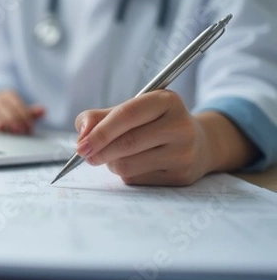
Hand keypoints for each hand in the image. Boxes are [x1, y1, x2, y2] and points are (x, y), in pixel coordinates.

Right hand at [0, 90, 45, 134]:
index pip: (19, 107)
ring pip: (0, 117)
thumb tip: (43, 111)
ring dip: (9, 126)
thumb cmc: (3, 109)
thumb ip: (30, 112)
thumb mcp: (17, 108)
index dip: (26, 119)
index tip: (30, 128)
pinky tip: (1, 130)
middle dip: (19, 124)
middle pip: (11, 113)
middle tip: (23, 132)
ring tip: (15, 132)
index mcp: (8, 95)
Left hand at [74, 91, 224, 185]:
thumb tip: (82, 134)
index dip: (100, 131)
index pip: (127, 115)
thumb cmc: (153, 124)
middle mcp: (180, 125)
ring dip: (111, 163)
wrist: (199, 144)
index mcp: (166, 100)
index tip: (81, 144)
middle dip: (99, 151)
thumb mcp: (132, 110)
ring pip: (129, 164)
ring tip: (114, 156)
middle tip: (85, 154)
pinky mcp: (181, 176)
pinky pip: (137, 179)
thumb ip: (100, 117)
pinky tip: (134, 164)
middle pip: (127, 142)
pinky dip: (125, 173)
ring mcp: (183, 153)